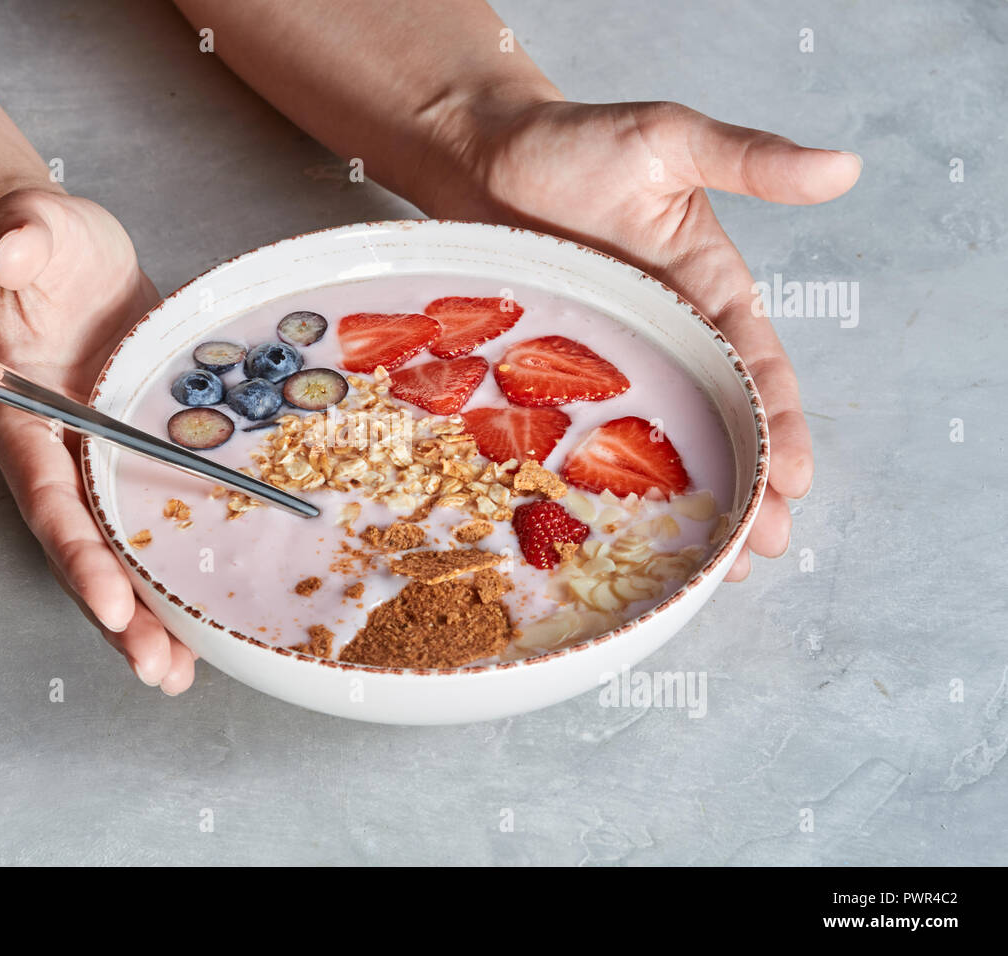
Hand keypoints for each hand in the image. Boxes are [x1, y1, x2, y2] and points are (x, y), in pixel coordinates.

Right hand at [0, 189, 197, 691]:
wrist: (68, 256)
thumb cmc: (42, 243)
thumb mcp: (34, 227)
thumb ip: (20, 235)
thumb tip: (12, 245)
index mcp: (19, 415)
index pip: (47, 493)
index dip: (76, 551)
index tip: (110, 602)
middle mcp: (56, 452)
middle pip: (81, 547)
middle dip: (116, 612)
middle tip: (156, 669)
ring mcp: (95, 461)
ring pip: (117, 551)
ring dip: (146, 612)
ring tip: (177, 673)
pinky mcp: (136, 457)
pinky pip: (153, 521)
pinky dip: (172, 570)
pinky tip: (203, 615)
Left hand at [432, 100, 860, 578]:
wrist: (482, 153)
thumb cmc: (577, 143)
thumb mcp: (671, 141)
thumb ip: (750, 159)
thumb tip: (842, 166)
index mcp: (710, 293)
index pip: (759, 370)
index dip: (781, 428)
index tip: (794, 481)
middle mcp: (668, 336)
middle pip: (717, 422)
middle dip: (746, 486)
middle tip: (756, 551)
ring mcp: (611, 361)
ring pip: (657, 440)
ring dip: (685, 498)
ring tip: (704, 562)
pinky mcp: (552, 372)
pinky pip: (581, 431)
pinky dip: (600, 479)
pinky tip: (609, 524)